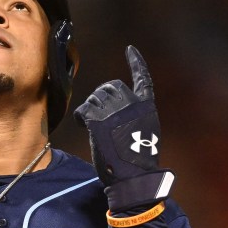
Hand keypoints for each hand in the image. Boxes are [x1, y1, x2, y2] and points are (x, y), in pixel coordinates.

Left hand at [73, 45, 174, 211]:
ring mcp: (114, 110)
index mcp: (146, 107)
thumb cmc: (136, 163)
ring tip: (95, 127)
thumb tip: (116, 115)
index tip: (130, 50)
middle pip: (111, 86)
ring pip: (95, 97)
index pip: (143, 78)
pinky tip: (86, 128)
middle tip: (99, 114)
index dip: (136, 63)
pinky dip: (81, 118)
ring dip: (91, 109)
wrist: (132, 177)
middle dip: (102, 95)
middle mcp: (132, 103)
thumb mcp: (144, 133)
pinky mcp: (98, 119)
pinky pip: (82, 110)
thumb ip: (132, 118)